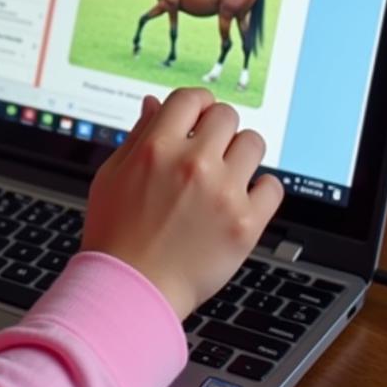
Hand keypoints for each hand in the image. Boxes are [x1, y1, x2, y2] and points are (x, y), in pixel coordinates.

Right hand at [81, 87, 284, 319]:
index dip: (197, 104)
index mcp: (156, 147)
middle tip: (210, 149)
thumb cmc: (116, 233)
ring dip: (241, 154)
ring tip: (227, 174)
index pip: (191, 98)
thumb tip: (155, 103)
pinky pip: (272, 187)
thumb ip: (139, 134)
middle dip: (218, 128)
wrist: (133, 288)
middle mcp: (192, 163)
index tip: (198, 116)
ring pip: (253, 143)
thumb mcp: (113, 173)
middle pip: (226, 116)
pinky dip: (261, 190)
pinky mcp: (245, 224)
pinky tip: (241, 200)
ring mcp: (222, 192)